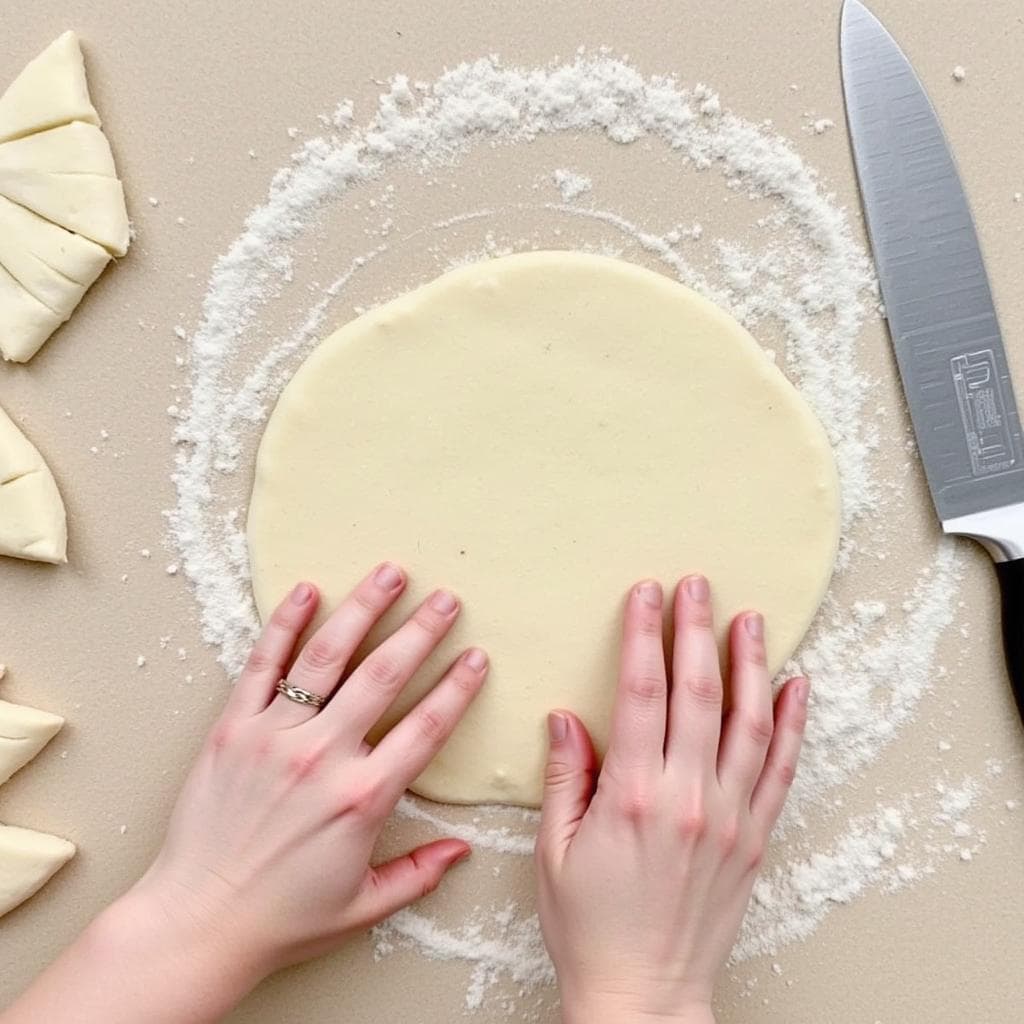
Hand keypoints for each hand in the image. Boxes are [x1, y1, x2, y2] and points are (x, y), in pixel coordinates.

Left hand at [4, 564, 486, 1023]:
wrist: (198, 921)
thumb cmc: (282, 919)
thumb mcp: (364, 906)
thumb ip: (419, 873)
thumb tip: (464, 849)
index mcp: (363, 798)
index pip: (425, 727)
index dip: (456, 687)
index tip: (475, 656)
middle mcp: (323, 756)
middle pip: (383, 675)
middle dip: (421, 630)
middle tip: (446, 598)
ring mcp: (275, 736)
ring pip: (327, 657)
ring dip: (363, 609)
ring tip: (389, 573)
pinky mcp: (233, 729)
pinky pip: (262, 665)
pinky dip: (285, 625)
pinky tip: (307, 591)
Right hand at [535, 576, 808, 1023]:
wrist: (644, 995)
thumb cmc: (590, 928)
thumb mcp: (554, 851)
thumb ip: (565, 777)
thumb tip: (566, 719)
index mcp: (632, 794)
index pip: (641, 692)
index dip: (643, 635)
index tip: (646, 595)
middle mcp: (688, 797)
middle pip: (698, 692)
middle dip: (695, 630)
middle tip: (696, 586)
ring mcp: (729, 816)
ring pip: (748, 721)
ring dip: (749, 663)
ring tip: (750, 618)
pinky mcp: (754, 837)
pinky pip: (780, 769)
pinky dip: (790, 724)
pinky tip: (794, 687)